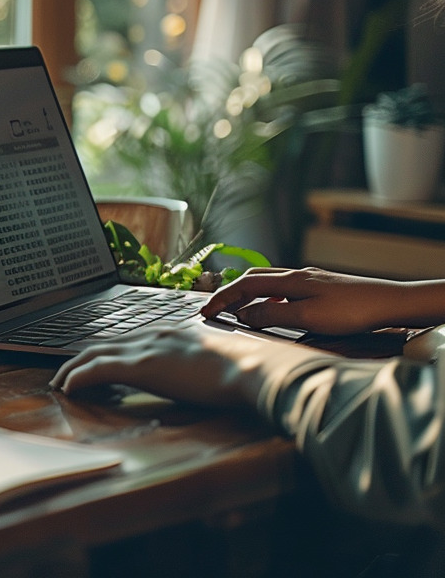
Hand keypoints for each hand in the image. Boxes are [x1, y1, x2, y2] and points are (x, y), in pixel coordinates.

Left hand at [49, 323, 309, 407]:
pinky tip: (68, 390)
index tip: (92, 365)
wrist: (254, 368)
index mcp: (169, 333)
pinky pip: (97, 370)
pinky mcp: (142, 366)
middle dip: (80, 360)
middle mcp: (153, 334)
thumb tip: (200, 378)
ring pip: (94, 354)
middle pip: (103, 344)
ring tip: (59, 384)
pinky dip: (78, 378)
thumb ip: (199, 366)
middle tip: (64, 375)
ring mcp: (146, 348)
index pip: (125, 340)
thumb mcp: (215, 365)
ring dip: (72, 369)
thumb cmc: (245, 371)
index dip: (104, 353)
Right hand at [201, 267, 425, 335]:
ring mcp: (310, 280)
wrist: (389, 302)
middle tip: (216, 309)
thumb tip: (244, 316)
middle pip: (253, 279)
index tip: (205, 312)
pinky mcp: (322, 287)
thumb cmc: (351, 311)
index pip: (245, 286)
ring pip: (269, 282)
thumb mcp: (307, 318)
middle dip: (231, 292)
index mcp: (289, 281)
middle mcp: (296, 275)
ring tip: (239, 310)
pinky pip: (284, 288)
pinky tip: (275, 309)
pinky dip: (268, 297)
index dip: (222, 298)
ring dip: (249, 294)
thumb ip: (272, 316)